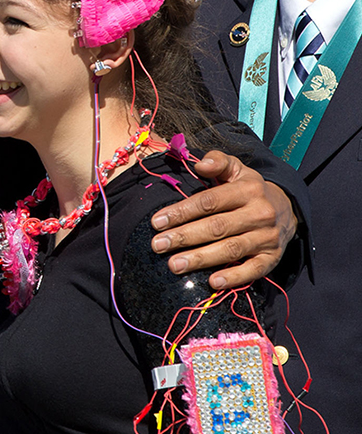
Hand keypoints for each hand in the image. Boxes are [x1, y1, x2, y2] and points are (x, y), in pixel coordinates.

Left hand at [149, 150, 296, 289]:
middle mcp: (258, 214)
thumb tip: (200, 164)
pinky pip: (253, 270)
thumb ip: (218, 161)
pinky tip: (213, 283)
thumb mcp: (236, 168)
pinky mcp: (272, 258)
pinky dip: (234, 277)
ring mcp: (266, 238)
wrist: (287, 208)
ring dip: (201, 259)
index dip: (181, 211)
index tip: (157, 221)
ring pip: (230, 250)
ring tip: (175, 265)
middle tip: (158, 245)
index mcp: (246, 190)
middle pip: (216, 227)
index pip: (208, 202)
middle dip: (184, 237)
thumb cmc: (249, 188)